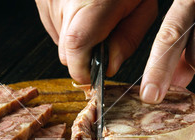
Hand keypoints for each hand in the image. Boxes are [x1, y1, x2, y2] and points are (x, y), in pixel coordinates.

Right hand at [35, 0, 157, 82]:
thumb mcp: (142, 5)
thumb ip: (128, 40)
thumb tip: (109, 68)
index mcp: (93, 4)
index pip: (75, 50)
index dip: (83, 71)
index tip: (92, 77)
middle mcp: (64, 1)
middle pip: (65, 52)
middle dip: (83, 56)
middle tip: (102, 38)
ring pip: (58, 40)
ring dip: (76, 39)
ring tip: (93, 16)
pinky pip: (52, 24)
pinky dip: (66, 25)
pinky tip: (81, 8)